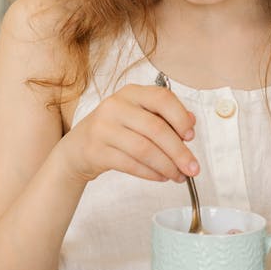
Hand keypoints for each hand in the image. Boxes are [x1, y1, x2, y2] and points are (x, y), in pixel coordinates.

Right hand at [60, 83, 197, 184]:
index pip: (162, 98)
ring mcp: (103, 128)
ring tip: (178, 176)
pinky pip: (130, 164)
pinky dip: (151, 173)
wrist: (77, 147)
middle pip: (155, 129)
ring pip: (144, 149)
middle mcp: (115, 106)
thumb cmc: (115, 130)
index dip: (180, 117)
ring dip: (167, 166)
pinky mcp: (96, 151)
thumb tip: (191, 122)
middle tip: (193, 168)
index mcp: (130, 93)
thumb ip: (164, 116)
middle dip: (179, 152)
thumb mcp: (138, 116)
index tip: (191, 136)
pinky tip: (161, 177)